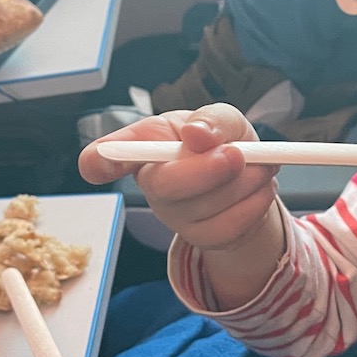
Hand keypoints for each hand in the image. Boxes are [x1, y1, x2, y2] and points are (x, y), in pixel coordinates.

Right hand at [78, 103, 280, 255]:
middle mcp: (152, 183)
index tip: (98, 163)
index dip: (98, 161)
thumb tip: (197, 134)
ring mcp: (175, 216)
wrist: (251, 178)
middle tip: (237, 154)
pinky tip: (259, 186)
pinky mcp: (203, 239)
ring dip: (247, 179)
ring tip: (257, 163)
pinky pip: (233, 224)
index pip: (104, 157)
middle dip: (206, 170)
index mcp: (146, 145)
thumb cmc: (224, 142)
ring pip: (211, 202)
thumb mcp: (222, 118)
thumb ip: (212, 118)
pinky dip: (257, 201)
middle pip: (164, 186)